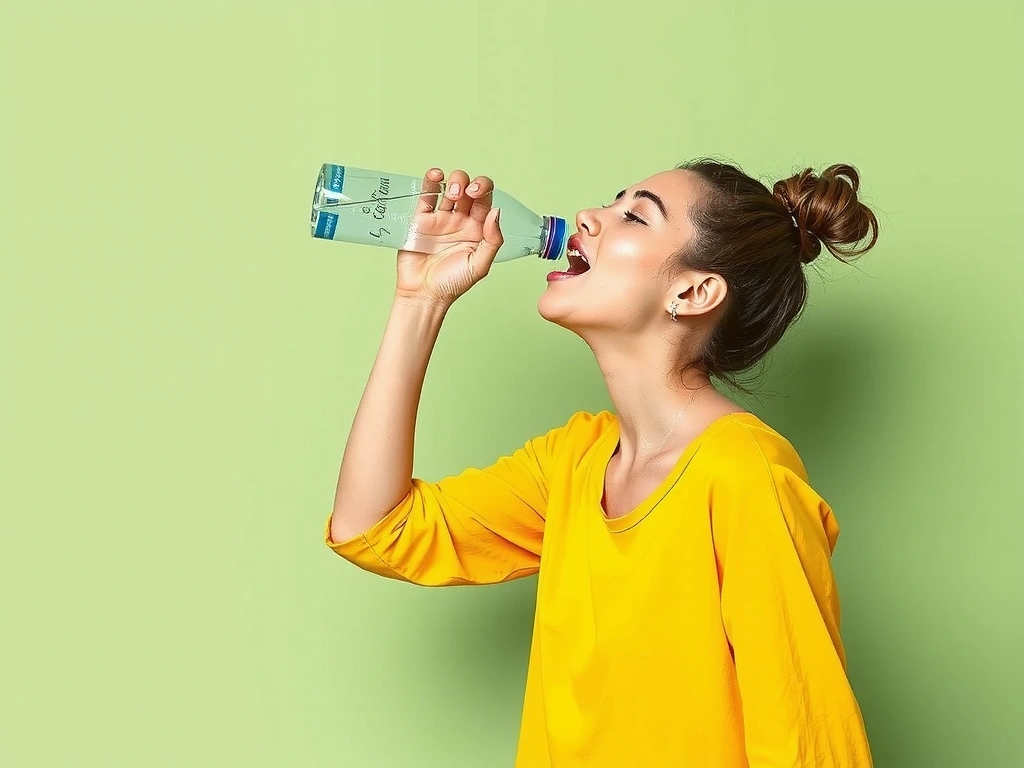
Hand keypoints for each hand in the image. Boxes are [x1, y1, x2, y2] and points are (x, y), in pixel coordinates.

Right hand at [394, 168, 502, 307]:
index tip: (475, 193)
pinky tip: (435, 176)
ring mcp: (440, 218)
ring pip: (448, 188)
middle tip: (462, 194)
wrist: (424, 294)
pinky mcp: (420, 220)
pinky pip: (426, 196)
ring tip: (451, 192)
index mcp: (478, 228)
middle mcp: (461, 220)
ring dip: (452, 181)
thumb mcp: (479, 265)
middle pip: (468, 189)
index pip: (485, 200)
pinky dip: (430, 182)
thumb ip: (492, 240)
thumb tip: (496, 212)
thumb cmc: (453, 284)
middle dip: (467, 183)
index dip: (483, 189)